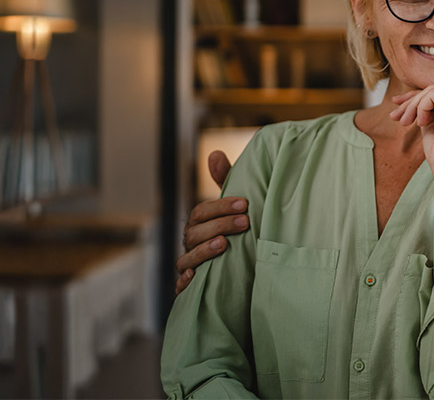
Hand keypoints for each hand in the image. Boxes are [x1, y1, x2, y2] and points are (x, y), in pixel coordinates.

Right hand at [175, 150, 248, 294]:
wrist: (243, 272)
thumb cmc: (235, 232)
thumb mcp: (233, 208)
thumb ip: (225, 182)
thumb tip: (214, 153)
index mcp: (199, 224)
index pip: (202, 212)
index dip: (221, 207)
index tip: (244, 204)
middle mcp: (191, 244)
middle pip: (195, 233)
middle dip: (220, 226)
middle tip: (245, 223)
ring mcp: (190, 265)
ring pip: (187, 258)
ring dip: (204, 251)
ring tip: (224, 245)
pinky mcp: (191, 287)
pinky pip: (181, 287)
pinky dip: (185, 282)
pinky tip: (196, 277)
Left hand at [389, 86, 433, 177]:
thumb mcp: (432, 126)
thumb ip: (428, 110)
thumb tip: (414, 98)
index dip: (417, 98)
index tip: (398, 106)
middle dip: (410, 102)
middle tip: (395, 116)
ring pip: (430, 92)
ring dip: (412, 106)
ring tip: (404, 122)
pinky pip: (431, 95)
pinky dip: (420, 108)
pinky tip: (420, 123)